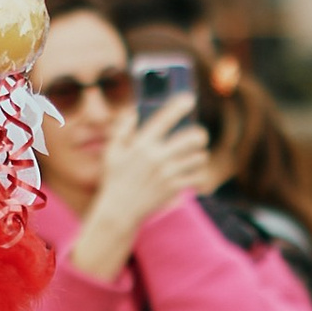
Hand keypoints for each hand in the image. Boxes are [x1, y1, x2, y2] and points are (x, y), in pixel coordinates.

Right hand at [68, 95, 211, 281]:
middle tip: (197, 137)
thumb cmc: (114, 179)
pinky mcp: (175, 188)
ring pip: (199, 156)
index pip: (165, 119)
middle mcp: (157, 157)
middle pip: (194, 137)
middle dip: (199, 135)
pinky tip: (190, 173)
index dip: (179, 106)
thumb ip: (122, 130)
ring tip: (193, 156)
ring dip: (198, 155)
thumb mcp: (111, 152)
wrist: (120, 210)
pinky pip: (198, 176)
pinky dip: (197, 174)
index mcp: (142, 145)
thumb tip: (133, 112)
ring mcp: (168, 173)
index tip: (189, 99)